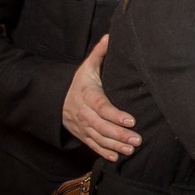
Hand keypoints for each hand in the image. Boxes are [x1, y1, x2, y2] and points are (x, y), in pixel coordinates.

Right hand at [62, 35, 140, 161]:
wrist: (57, 100)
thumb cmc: (81, 82)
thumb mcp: (87, 67)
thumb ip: (100, 53)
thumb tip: (110, 36)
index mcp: (86, 95)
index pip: (101, 106)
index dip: (115, 115)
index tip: (131, 120)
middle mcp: (82, 113)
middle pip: (101, 126)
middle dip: (119, 134)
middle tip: (138, 139)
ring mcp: (81, 126)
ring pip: (97, 138)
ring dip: (115, 145)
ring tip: (132, 150)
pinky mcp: (82, 135)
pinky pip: (92, 145)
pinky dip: (104, 153)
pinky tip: (117, 158)